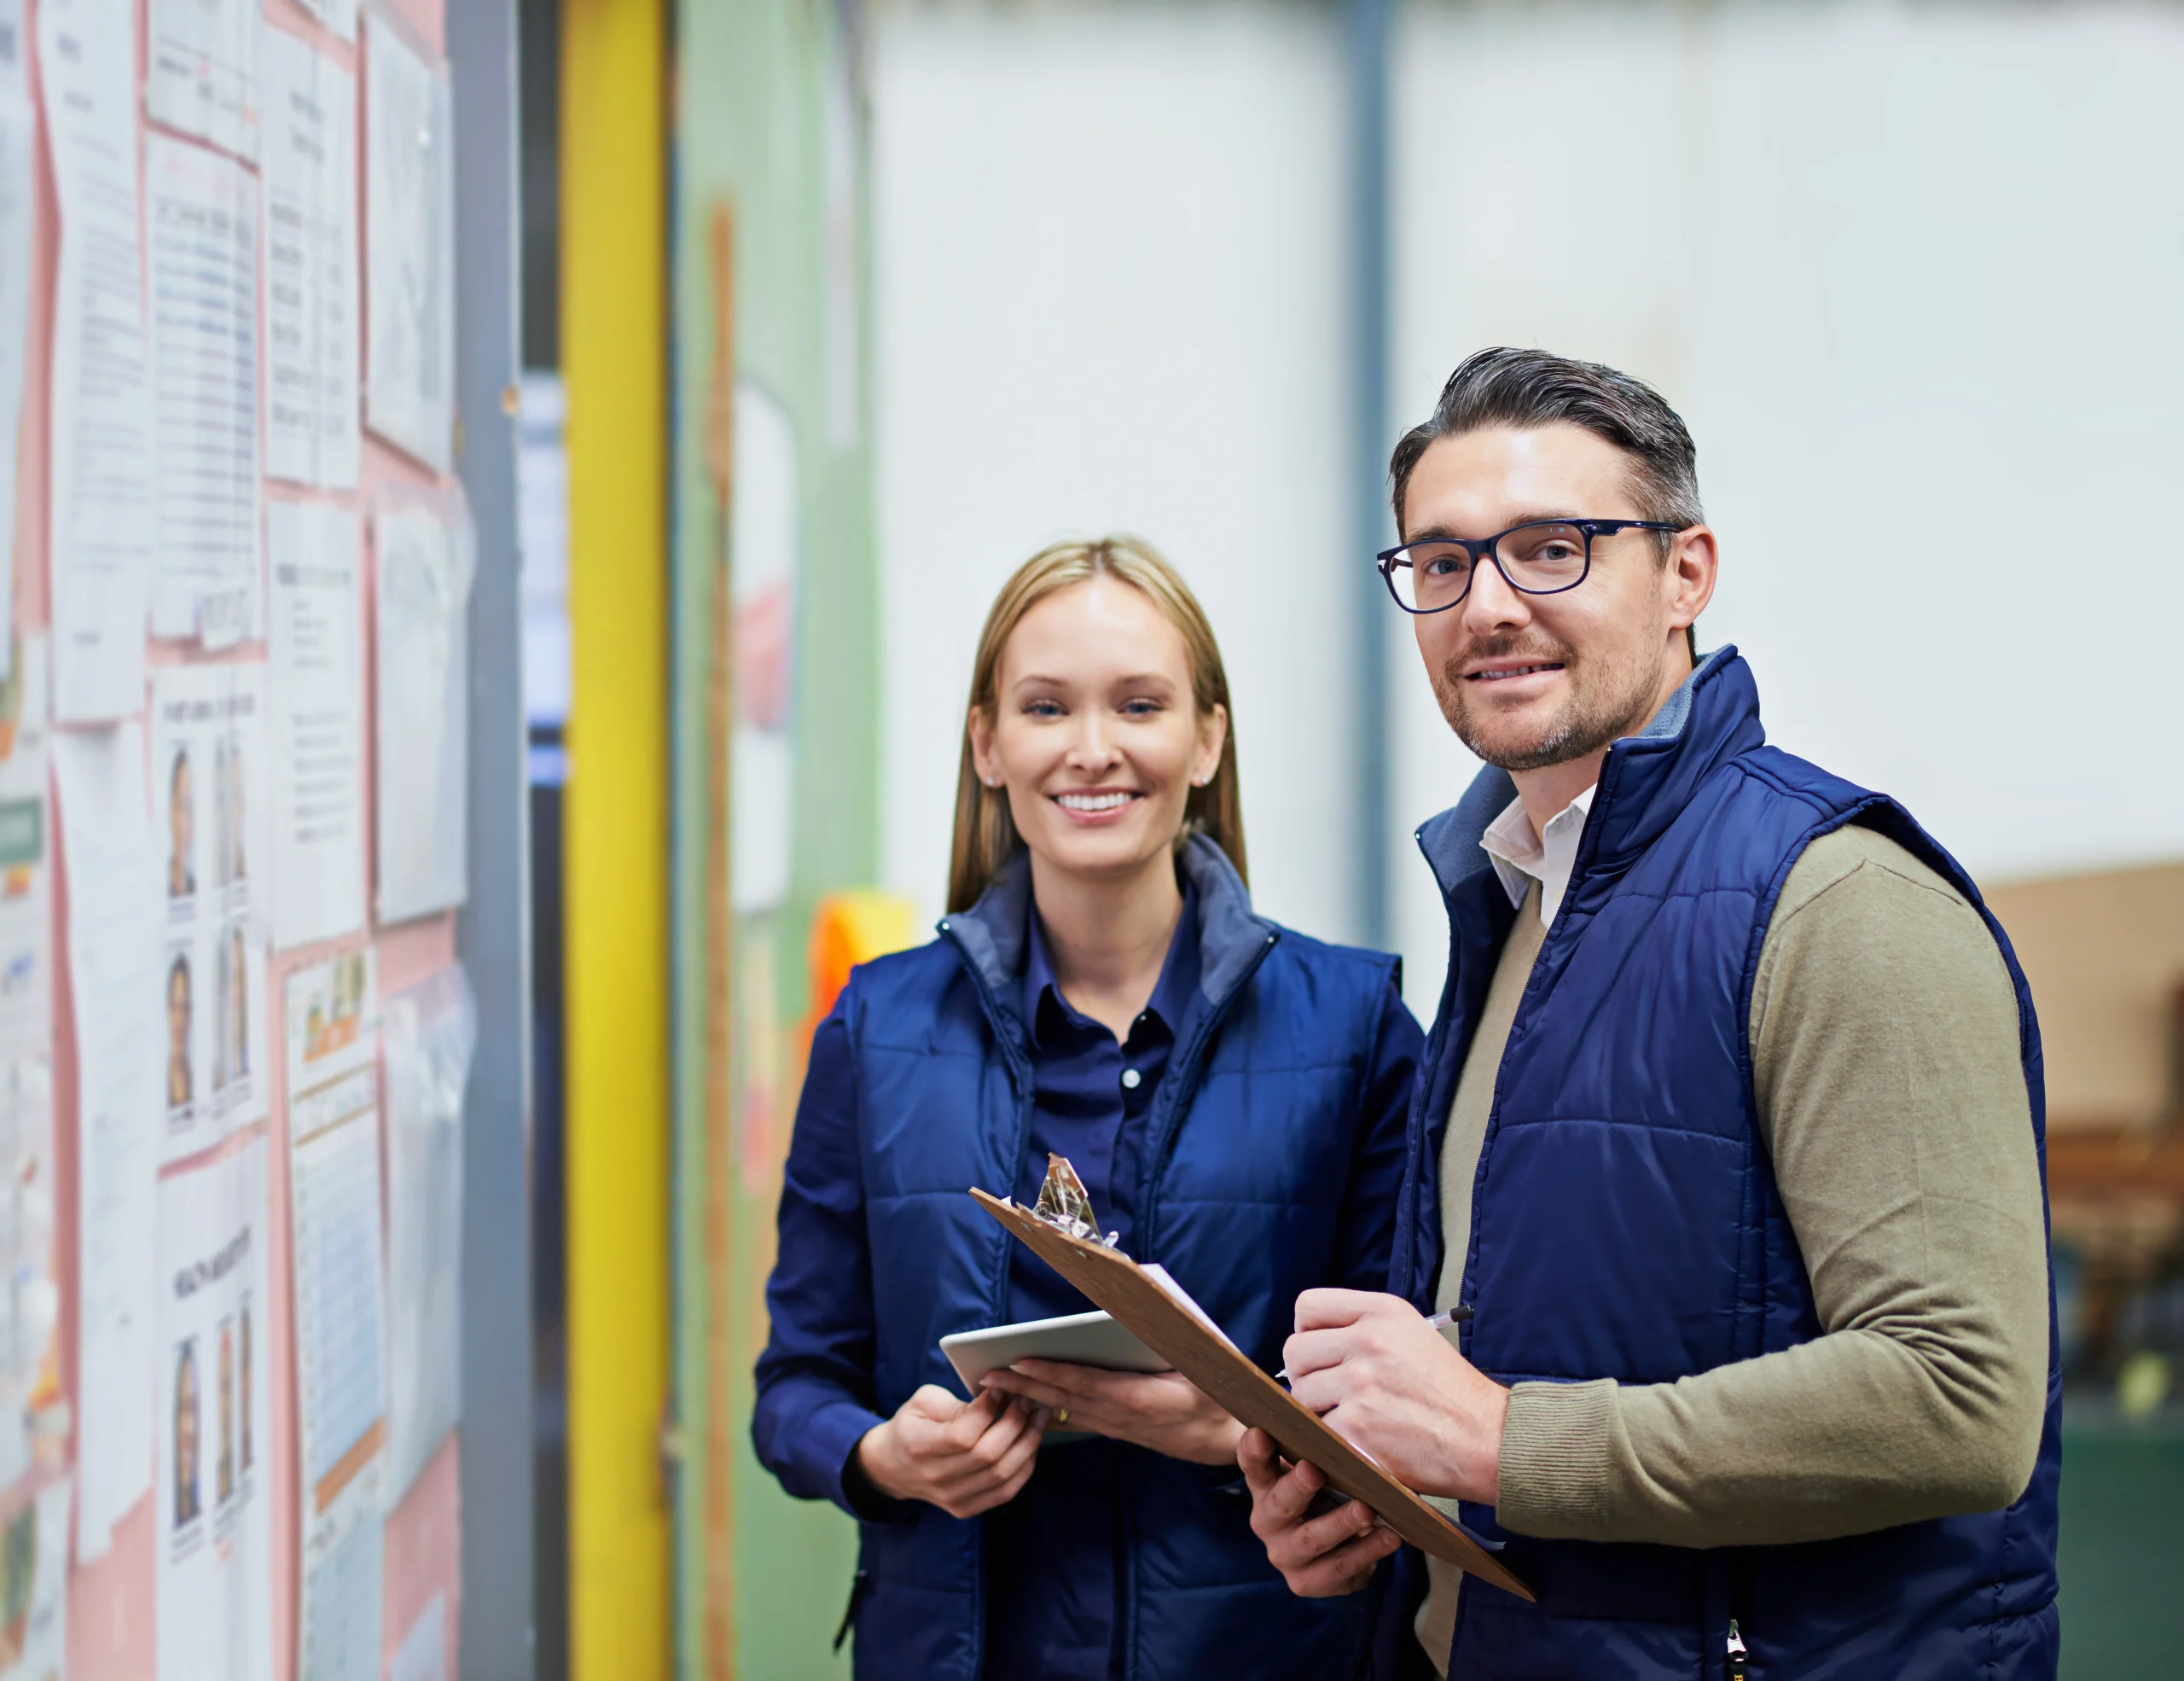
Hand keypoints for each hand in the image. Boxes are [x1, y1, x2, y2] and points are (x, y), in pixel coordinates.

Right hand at [853, 1384, 1046, 1518]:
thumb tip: (998, 1399)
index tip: (1001, 1389)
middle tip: (1028, 1400)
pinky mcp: (965, 1509)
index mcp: (918, 1446)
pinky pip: (1006, 1492)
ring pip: (1002, 1474)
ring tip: (1037, 1418)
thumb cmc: (911, 1425)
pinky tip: (1030, 1443)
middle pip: (988, 1455)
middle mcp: (935, 1477)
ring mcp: (952, 1498)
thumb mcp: (923, 1401)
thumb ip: (957, 1402)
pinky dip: (1024, 1467)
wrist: (893, 1467)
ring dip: (1027, 1443)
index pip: (963, 1435)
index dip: (988, 1411)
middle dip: (1015, 1423)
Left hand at [979, 1360, 1244, 1465]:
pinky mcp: (1119, 1432)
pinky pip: (1078, 1419)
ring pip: (1065, 1411)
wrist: (1226, 1439)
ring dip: (1030, 1399)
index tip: (1018, 1359)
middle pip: (1063, 1398)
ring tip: (998, 1387)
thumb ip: (1171, 1338)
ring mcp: (1117, 1428)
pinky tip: (1031, 1402)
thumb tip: (1144, 1307)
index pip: (1081, 1381)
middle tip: (986, 1374)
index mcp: (1135, 1397)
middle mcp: (1119, 1416)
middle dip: (1023, 1385)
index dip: (1048, 1371)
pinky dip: (1050, 1410)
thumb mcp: (1198, 1364)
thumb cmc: (1216, 1393)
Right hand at [1240, 1428, 1400, 1595]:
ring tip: (1367, 1509)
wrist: (1339, 1549)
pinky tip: (1390, 1537)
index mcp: (1265, 1484)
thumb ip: (1319, 1448)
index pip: (1253, 1464)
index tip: (1261, 1434)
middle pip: (1279, 1503)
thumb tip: (1344, 1414)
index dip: (1254, 1450)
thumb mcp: (1319, 1469)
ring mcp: (1284, 1554)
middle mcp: (1267, 1520)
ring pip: (1311, 1540)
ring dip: (1339, 1524)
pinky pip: (1338, 1569)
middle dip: (1297, 1487)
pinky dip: (1366, 1552)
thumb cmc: (1328, 1493)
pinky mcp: (1306, 1582)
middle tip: (1314, 1470)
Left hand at [1281, 1289, 1507, 1504]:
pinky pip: (1316, 1432)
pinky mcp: (1356, 1427)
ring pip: (1300, 1395)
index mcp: (1381, 1312)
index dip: (1307, 1333)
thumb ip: (1363, 1328)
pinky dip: (1332, 1443)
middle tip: (1330, 1395)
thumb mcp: (1413, 1334)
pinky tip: (1359, 1444)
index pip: (1308, 1306)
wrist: (1488, 1438)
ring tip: (1351, 1421)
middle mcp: (1367, 1341)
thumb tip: (1313, 1341)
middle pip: (1294, 1352)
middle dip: (1306, 1376)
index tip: (1321, 1354)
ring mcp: (1359, 1384)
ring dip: (1318, 1412)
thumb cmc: (1451, 1392)